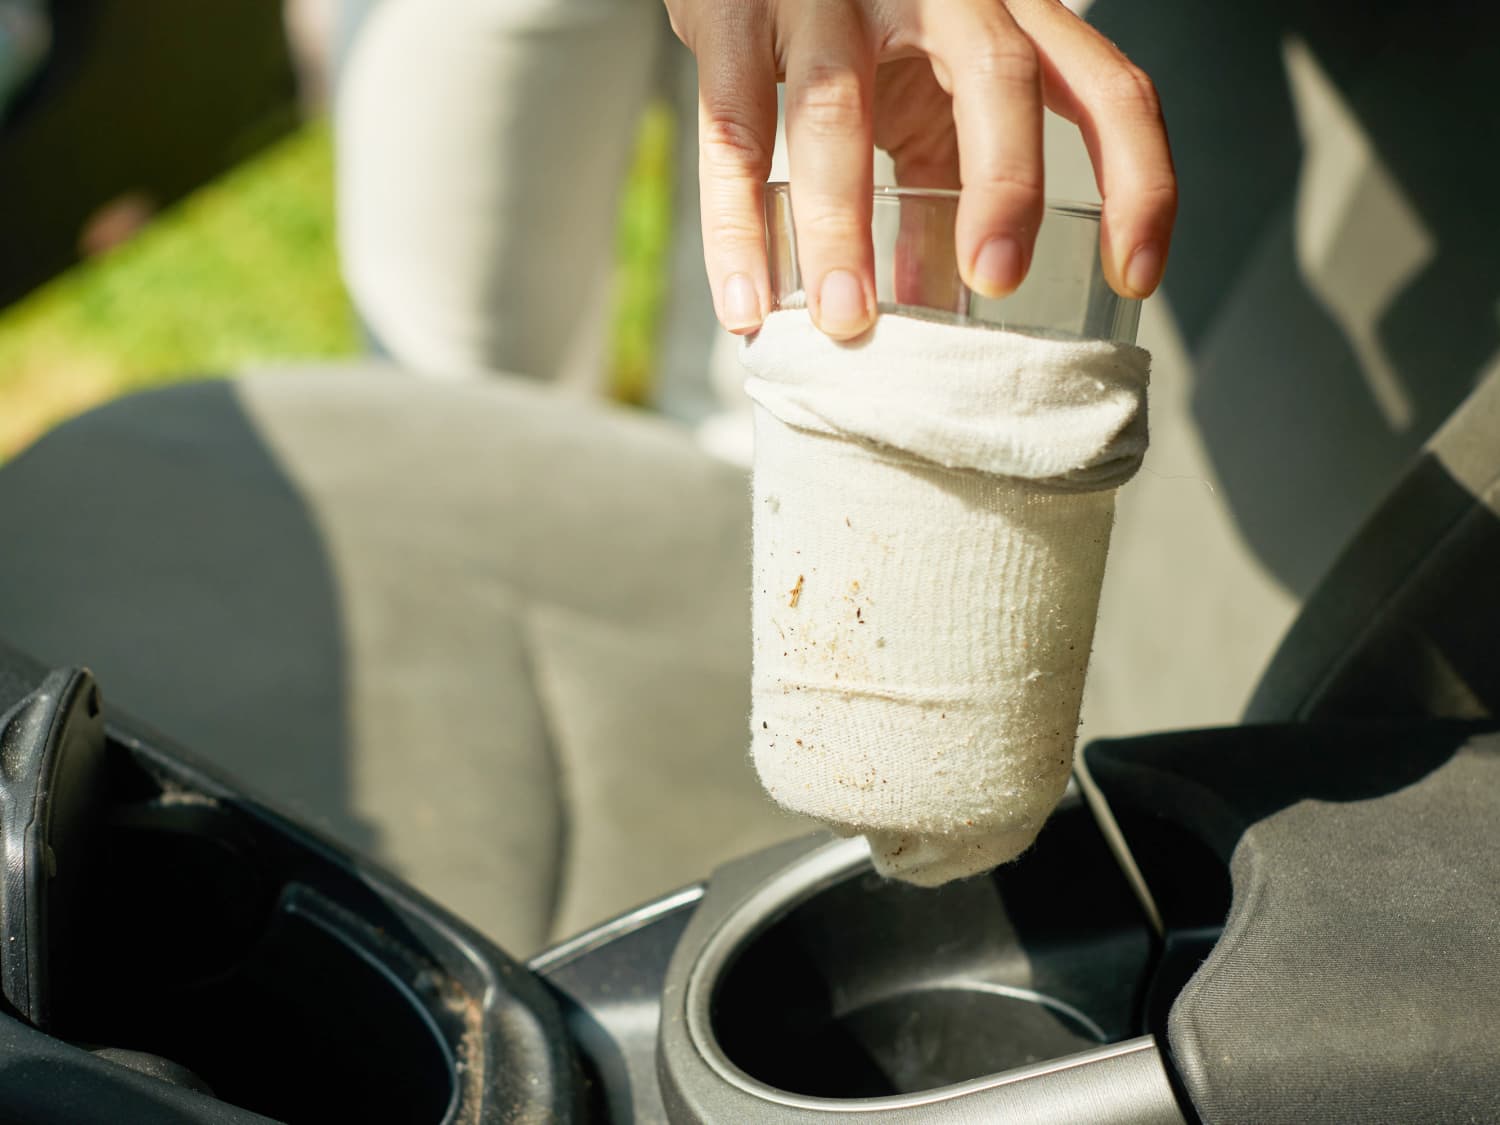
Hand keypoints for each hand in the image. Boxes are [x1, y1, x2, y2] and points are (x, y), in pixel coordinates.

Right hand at [666, 0, 1176, 338]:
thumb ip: (938, 182)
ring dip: (842, 227)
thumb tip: (939, 309)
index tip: (1133, 274)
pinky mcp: (736, 13)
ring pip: (838, 110)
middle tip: (995, 281)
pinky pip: (733, 130)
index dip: (1135, 179)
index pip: (1104, 86)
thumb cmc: (853, 23)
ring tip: (843, 322)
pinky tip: (746, 304)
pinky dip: (735, 227)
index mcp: (1002, 13)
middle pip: (997, 76)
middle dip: (1005, 185)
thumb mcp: (923, 88)